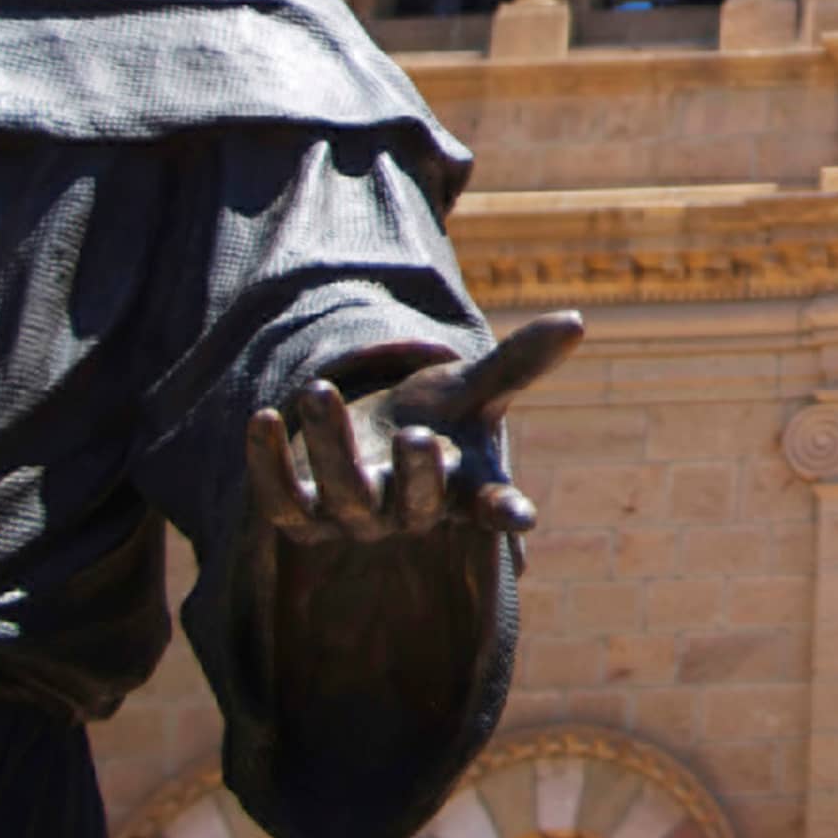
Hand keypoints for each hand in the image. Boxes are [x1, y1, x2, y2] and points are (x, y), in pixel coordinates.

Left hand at [246, 311, 582, 545]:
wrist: (371, 445)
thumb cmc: (435, 417)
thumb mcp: (473, 389)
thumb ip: (519, 361)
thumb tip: (577, 320)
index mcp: (461, 489)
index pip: (490, 508)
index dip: (504, 514)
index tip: (521, 517)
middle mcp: (408, 513)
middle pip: (413, 505)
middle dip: (414, 475)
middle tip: (416, 434)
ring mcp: (353, 518)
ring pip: (341, 495)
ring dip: (329, 446)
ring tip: (317, 389)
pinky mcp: (301, 515)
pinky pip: (280, 502)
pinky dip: (267, 464)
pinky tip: (260, 417)